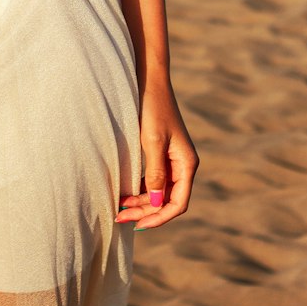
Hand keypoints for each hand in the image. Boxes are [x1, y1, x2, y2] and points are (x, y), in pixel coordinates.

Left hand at [115, 77, 198, 229]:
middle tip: (121, 218)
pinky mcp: (161, 152)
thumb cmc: (152, 109)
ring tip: (120, 208)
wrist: (149, 81)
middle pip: (168, 200)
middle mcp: (182, 164)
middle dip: (146, 212)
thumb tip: (157, 203)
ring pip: (160, 192)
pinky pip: (154, 179)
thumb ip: (156, 173)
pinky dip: (141, 189)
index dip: (160, 217)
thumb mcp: (152, 141)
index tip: (138, 224)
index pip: (178, 203)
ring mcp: (172, 159)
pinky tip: (125, 193)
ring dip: (142, 202)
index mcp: (187, 164)